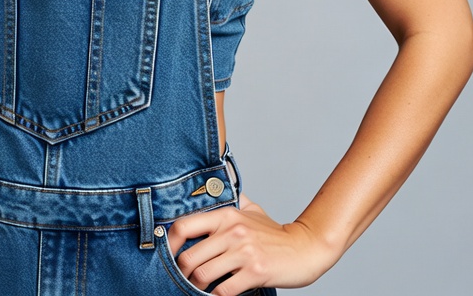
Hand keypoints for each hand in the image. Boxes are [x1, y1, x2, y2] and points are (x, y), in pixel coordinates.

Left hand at [165, 194, 335, 293]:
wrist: (304, 248)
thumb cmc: (275, 233)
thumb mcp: (252, 210)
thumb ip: (233, 200)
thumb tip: (216, 187)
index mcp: (227, 214)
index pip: (185, 225)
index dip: (170, 243)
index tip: (167, 254)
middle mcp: (232, 231)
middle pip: (190, 256)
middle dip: (182, 273)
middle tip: (183, 278)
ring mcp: (244, 252)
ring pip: (203, 275)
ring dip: (196, 287)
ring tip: (197, 288)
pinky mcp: (254, 272)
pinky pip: (223, 290)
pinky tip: (215, 295)